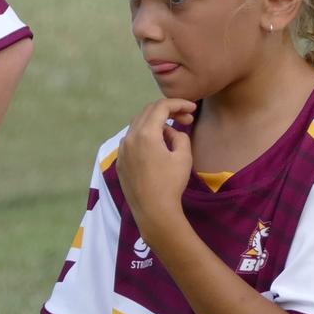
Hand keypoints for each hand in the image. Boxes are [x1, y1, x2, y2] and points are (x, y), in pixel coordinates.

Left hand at [117, 98, 195, 239]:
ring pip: (138, 125)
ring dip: (156, 123)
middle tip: (186, 118)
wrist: (153, 210)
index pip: (161, 107)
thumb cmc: (171, 183)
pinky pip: (132, 140)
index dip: (179, 104)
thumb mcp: (183, 156)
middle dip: (168, 111)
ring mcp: (122, 149)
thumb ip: (179, 136)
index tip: (193, 108)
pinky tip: (157, 147)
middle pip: (148, 112)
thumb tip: (170, 133)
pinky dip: (145, 136)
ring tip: (172, 132)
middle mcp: (130, 137)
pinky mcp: (120, 161)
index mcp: (146, 133)